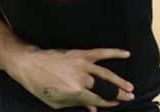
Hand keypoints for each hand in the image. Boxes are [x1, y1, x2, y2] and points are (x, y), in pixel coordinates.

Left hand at [7, 47, 134, 110]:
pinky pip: (101, 53)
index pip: (99, 99)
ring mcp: (81, 64)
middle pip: (106, 88)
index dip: (110, 103)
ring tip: (130, 86)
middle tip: (130, 96)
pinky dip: (114, 52)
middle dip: (119, 93)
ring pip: (106, 73)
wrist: (29, 64)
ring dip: (120, 80)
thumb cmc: (40, 86)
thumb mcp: (56, 103)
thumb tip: (93, 108)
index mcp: (75, 93)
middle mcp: (81, 79)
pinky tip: (126, 53)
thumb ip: (76, 105)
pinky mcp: (80, 53)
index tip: (119, 104)